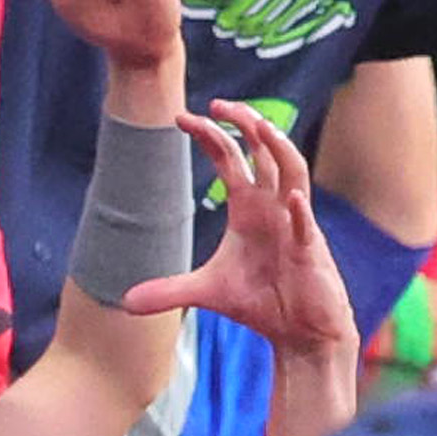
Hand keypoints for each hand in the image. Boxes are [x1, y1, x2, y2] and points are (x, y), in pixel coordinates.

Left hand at [123, 102, 354, 358]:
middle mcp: (273, 207)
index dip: (210, 135)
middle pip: (264, 151)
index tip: (182, 118)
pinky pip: (305, 225)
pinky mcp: (310, 252)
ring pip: (293, 173)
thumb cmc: (263, 302)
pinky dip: (298, 212)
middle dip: (245, 123)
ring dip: (280, 149)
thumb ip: (169, 291)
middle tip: (220, 103)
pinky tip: (289, 199)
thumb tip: (126, 302)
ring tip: (261, 126)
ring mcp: (294, 225)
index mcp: (249, 207)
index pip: (230, 158)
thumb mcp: (208, 293)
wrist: (300, 332)